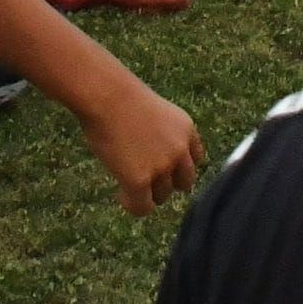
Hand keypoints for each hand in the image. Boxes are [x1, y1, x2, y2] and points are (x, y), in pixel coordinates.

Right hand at [81, 80, 203, 214]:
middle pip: (185, 182)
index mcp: (186, 129)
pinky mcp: (141, 180)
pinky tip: (121, 193)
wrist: (107, 97)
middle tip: (147, 180)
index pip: (195, 159)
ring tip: (127, 181)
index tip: (164, 168)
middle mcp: (180, 150)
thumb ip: (166, 136)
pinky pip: (143, 207)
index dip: (178, 165)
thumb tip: (158, 163)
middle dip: (168, 183)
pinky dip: (132, 204)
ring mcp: (162, 166)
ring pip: (162, 195)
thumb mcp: (158, 114)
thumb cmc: (122, 99)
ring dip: (147, 192)